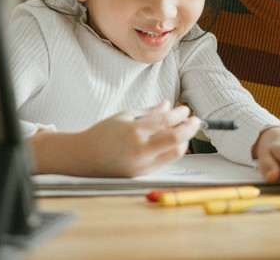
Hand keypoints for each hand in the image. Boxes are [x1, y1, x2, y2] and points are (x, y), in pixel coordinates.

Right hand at [30, 101, 200, 176]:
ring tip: (184, 130)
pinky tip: (173, 141)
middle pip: (176, 140)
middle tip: (195, 120)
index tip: (185, 109)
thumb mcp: (125, 116)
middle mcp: (139, 150)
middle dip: (190, 129)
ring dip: (183, 140)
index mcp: (133, 132)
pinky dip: (172, 149)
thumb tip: (168, 104)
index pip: (166, 122)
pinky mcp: (142, 174)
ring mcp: (142, 165)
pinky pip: (164, 161)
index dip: (180, 114)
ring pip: (174, 153)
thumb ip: (149, 112)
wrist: (84, 157)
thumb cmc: (102, 133)